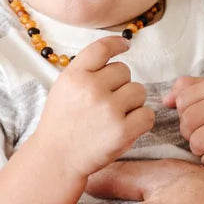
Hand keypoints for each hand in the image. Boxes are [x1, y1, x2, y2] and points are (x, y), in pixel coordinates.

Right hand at [32, 35, 154, 178]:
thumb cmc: (62, 124)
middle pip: (125, 71)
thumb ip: (85, 71)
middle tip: (105, 104)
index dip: (117, 43)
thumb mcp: (63, 89)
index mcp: (74, 76)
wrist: (56, 159)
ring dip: (131, 103)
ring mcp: (108, 109)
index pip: (101, 48)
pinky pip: (147, 115)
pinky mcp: (122, 130)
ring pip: (138, 91)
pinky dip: (141, 122)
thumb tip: (117, 48)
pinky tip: (125, 128)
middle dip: (120, 86)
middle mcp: (91, 89)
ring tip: (113, 118)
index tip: (125, 45)